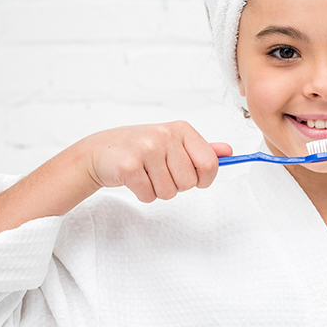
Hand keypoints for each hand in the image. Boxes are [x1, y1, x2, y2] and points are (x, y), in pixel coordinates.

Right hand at [81, 121, 232, 202]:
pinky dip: (143, 194)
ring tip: (146, 174)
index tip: (193, 177)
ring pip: (170, 192)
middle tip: (159, 172)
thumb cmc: (138, 148)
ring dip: (158, 190)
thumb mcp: (171, 142)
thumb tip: (228, 152)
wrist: (99, 152)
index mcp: (181, 129)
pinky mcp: (130, 166)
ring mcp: (147, 149)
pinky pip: (150, 196)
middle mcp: (165, 136)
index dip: (204, 179)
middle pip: (189, 183)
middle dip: (176, 185)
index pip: (210, 164)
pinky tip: (134, 179)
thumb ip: (200, 149)